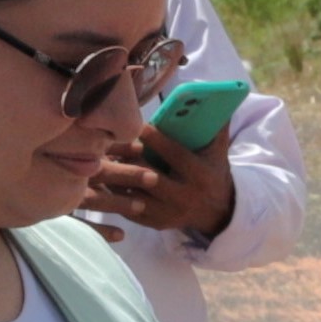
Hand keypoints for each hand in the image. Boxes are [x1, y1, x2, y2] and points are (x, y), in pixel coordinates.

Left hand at [78, 123, 233, 242]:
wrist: (217, 213)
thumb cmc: (212, 173)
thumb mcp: (218, 152)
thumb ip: (216, 127)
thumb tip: (219, 98)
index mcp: (200, 175)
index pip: (175, 155)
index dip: (155, 139)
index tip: (136, 125)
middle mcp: (185, 197)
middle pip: (150, 177)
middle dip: (129, 159)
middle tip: (109, 142)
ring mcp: (170, 213)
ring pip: (135, 194)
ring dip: (117, 178)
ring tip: (101, 160)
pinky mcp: (156, 223)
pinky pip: (129, 208)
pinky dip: (115, 194)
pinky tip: (105, 179)